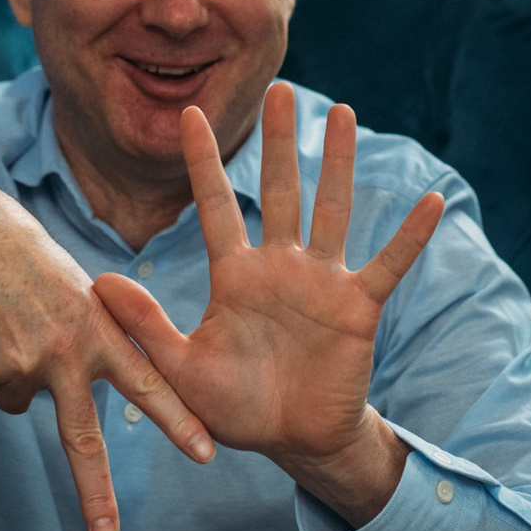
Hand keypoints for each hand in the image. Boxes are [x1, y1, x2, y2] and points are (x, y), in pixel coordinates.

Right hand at [0, 168, 211, 530]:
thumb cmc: (30, 262)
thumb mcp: (78, 294)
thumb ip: (89, 343)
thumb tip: (55, 402)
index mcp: (101, 331)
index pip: (148, 383)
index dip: (178, 420)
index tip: (207, 454)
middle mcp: (67, 352)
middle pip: (82, 437)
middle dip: (94, 491)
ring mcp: (23, 363)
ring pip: (20, 401)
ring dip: (12, 371)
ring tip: (6, 322)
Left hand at [93, 84, 445, 528]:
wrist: (294, 442)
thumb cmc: (235, 409)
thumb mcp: (181, 370)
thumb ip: (147, 325)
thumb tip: (99, 283)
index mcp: (235, 277)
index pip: (214, 206)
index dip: (202, 161)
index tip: (188, 113)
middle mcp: (280, 266)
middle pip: (279, 190)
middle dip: (278, 140)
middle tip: (278, 88)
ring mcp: (322, 281)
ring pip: (331, 209)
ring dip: (337, 163)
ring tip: (340, 111)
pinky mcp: (358, 306)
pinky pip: (388, 263)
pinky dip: (410, 235)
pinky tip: (431, 201)